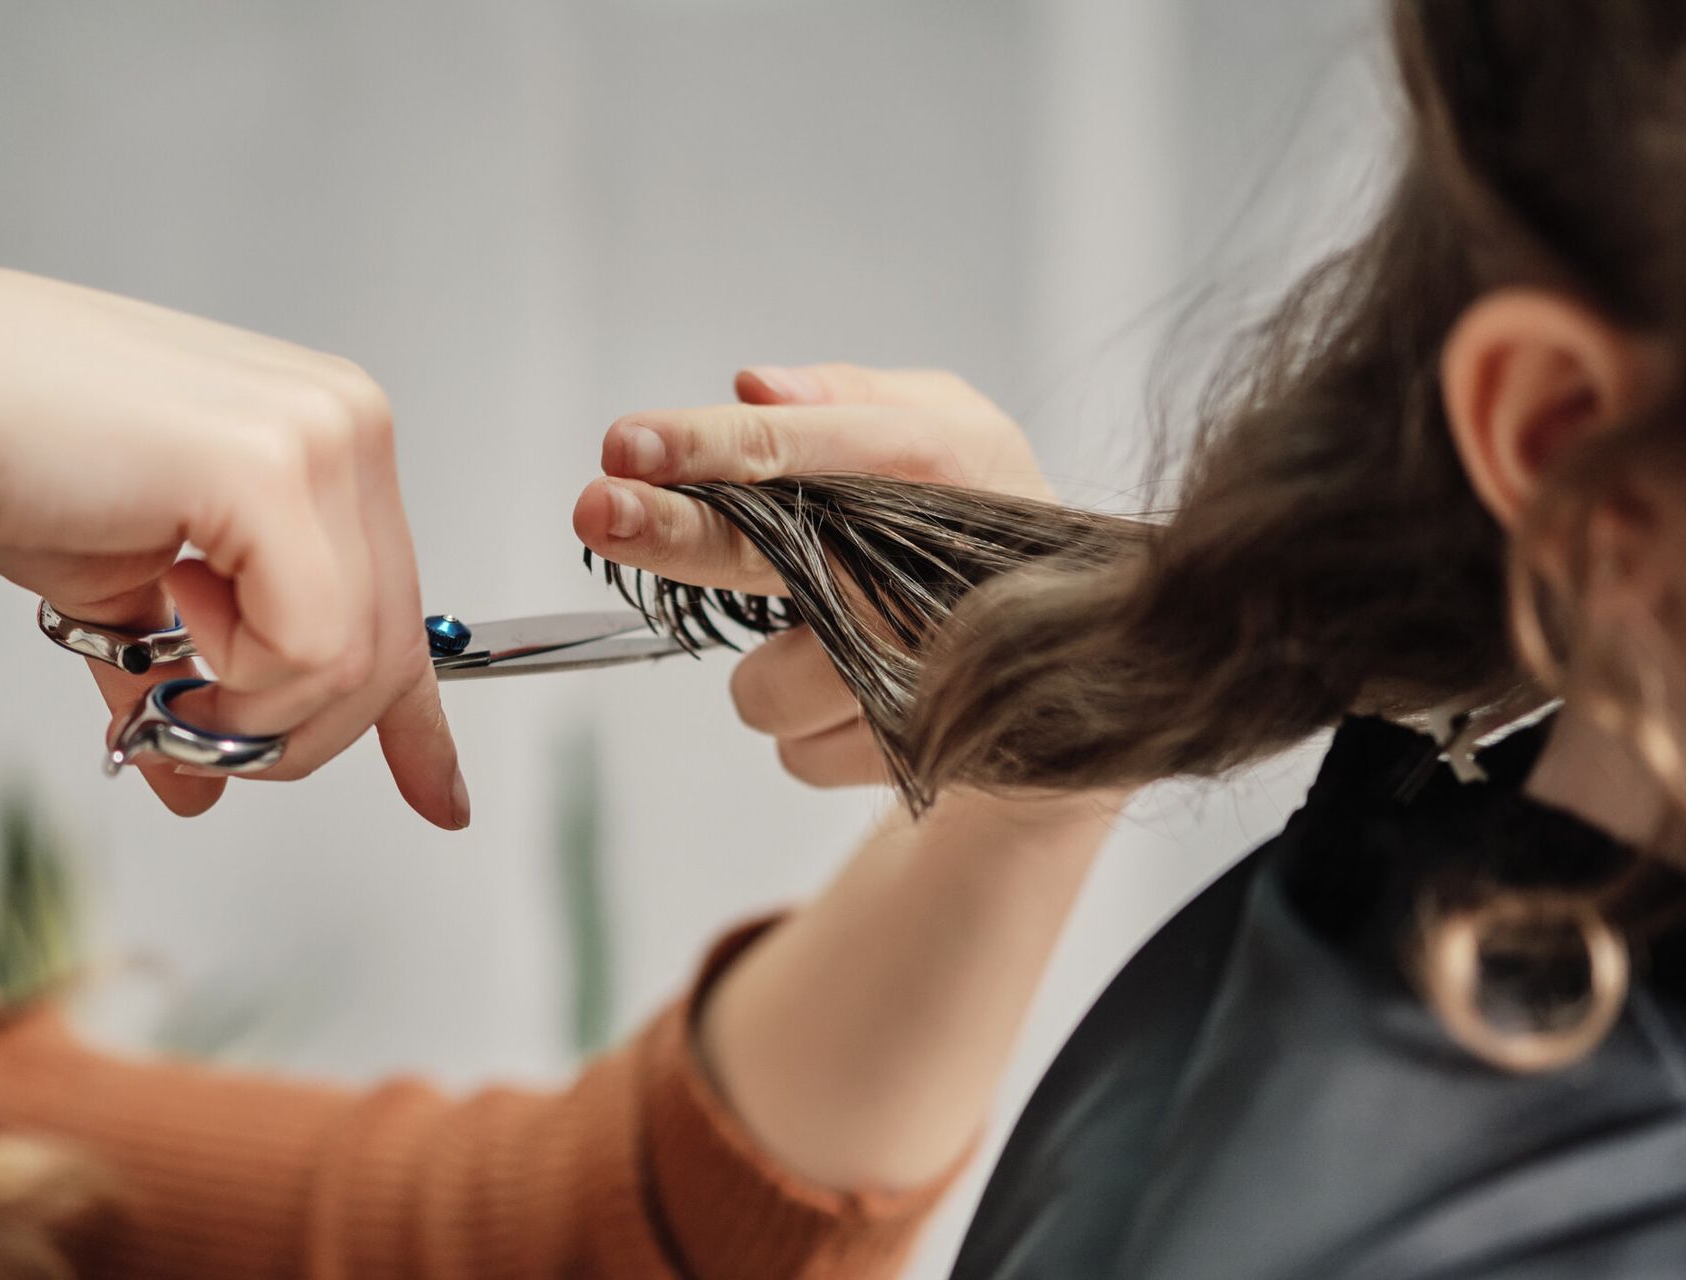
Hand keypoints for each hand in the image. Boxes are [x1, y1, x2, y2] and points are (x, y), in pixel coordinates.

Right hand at [0, 241, 464, 826]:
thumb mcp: (127, 590)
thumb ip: (188, 677)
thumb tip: (202, 785)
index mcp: (330, 437)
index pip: (403, 606)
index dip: (417, 721)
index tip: (439, 798)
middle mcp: (348, 423)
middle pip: (388, 650)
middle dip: (288, 732)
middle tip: (187, 729)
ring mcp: (322, 435)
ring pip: (354, 661)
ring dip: (245, 710)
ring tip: (159, 659)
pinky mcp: (272, 466)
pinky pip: (310, 644)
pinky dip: (233, 676)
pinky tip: (163, 601)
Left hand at [573, 362, 1049, 787]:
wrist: (1086, 673)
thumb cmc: (980, 520)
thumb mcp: (941, 426)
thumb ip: (847, 399)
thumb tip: (752, 386)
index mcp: (939, 460)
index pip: (797, 445)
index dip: (706, 445)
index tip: (624, 444)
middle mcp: (931, 566)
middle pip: (769, 552)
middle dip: (674, 533)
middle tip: (599, 510)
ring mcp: (929, 671)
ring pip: (765, 688)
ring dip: (770, 673)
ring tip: (833, 649)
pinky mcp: (920, 755)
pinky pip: (799, 754)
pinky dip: (810, 731)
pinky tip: (862, 700)